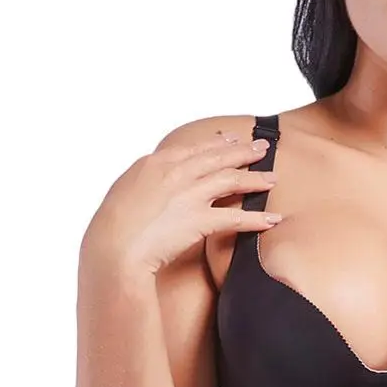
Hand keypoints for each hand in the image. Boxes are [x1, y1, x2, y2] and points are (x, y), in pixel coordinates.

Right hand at [81, 129, 280, 277]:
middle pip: (217, 157)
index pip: (194, 149)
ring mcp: (188, 194)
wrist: (114, 246)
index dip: (217, 144)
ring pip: (231, 180)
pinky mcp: (199, 220)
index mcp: (155, 163)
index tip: (231, 139)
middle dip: (243, 151)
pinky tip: (272, 219)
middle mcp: (175, 172)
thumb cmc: (113, 227)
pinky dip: (257, 219)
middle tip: (262, 148)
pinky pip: (235, 218)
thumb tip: (156, 186)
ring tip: (272, 179)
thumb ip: (147, 184)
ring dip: (255, 178)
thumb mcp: (126, 193)